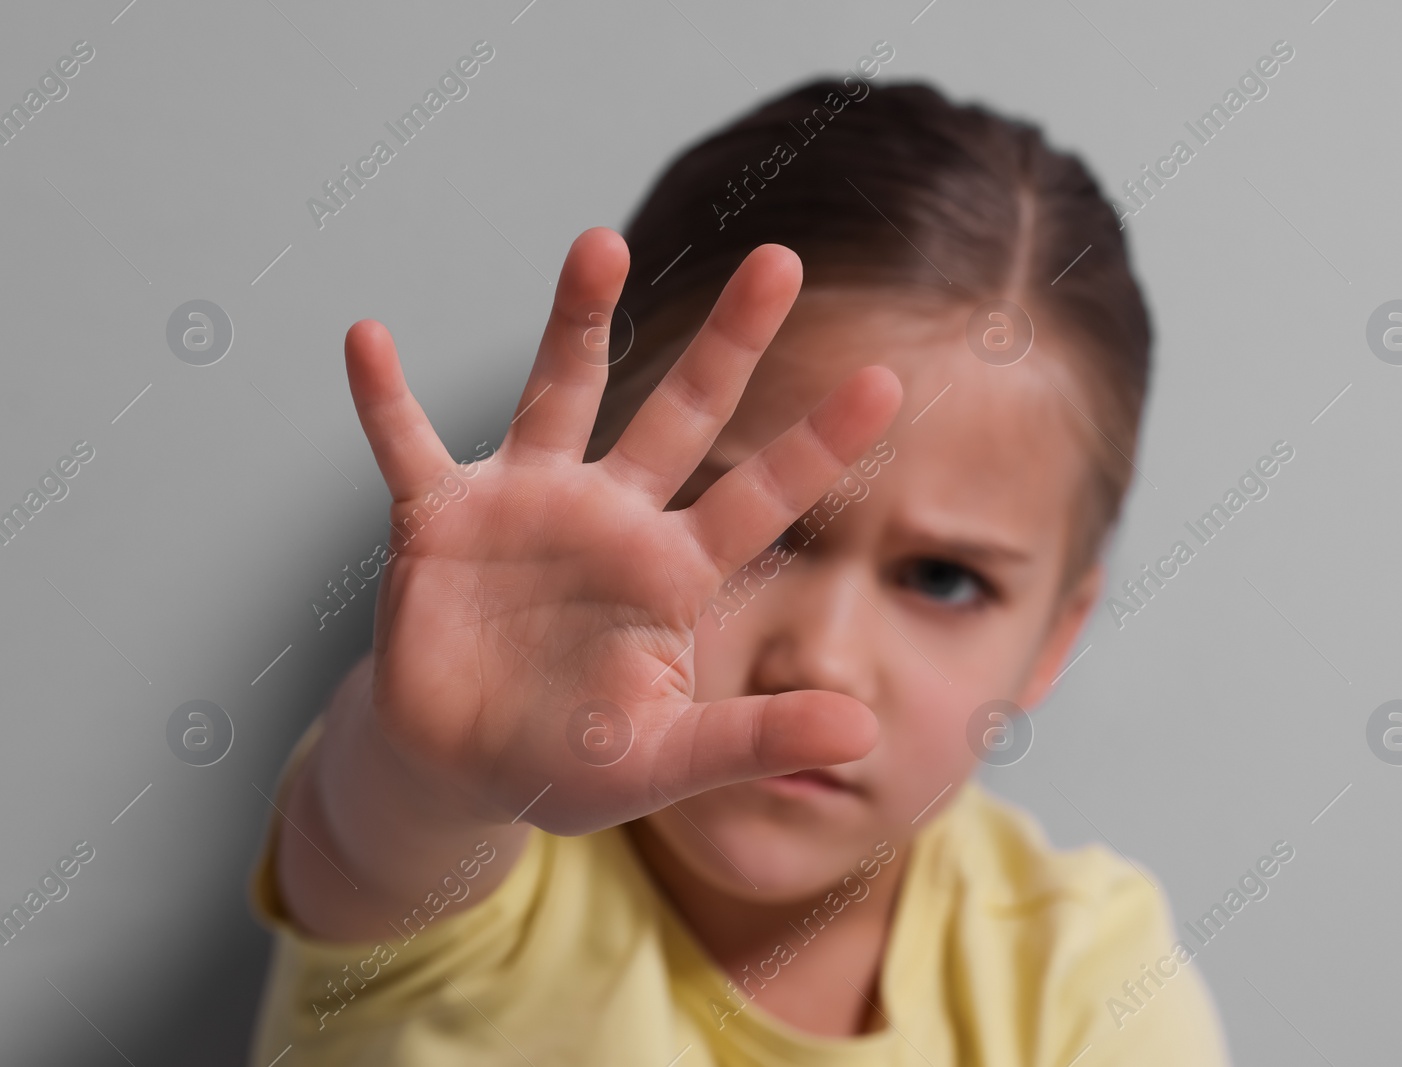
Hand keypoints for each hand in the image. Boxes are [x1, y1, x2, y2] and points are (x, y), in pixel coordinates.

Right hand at [343, 228, 902, 835]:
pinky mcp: (439, 519)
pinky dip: (385, 400)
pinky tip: (367, 341)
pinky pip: (408, 446)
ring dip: (578, 322)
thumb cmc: (572, 759)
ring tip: (602, 243)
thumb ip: (754, 738)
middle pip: (683, 411)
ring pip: (561, 394)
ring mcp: (526, 505)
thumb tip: (862, 732)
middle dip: (731, 341)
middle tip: (781, 261)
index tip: (888, 382)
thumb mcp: (667, 759)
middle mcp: (612, 516)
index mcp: (674, 571)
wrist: (461, 767)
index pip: (762, 497)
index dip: (820, 444)